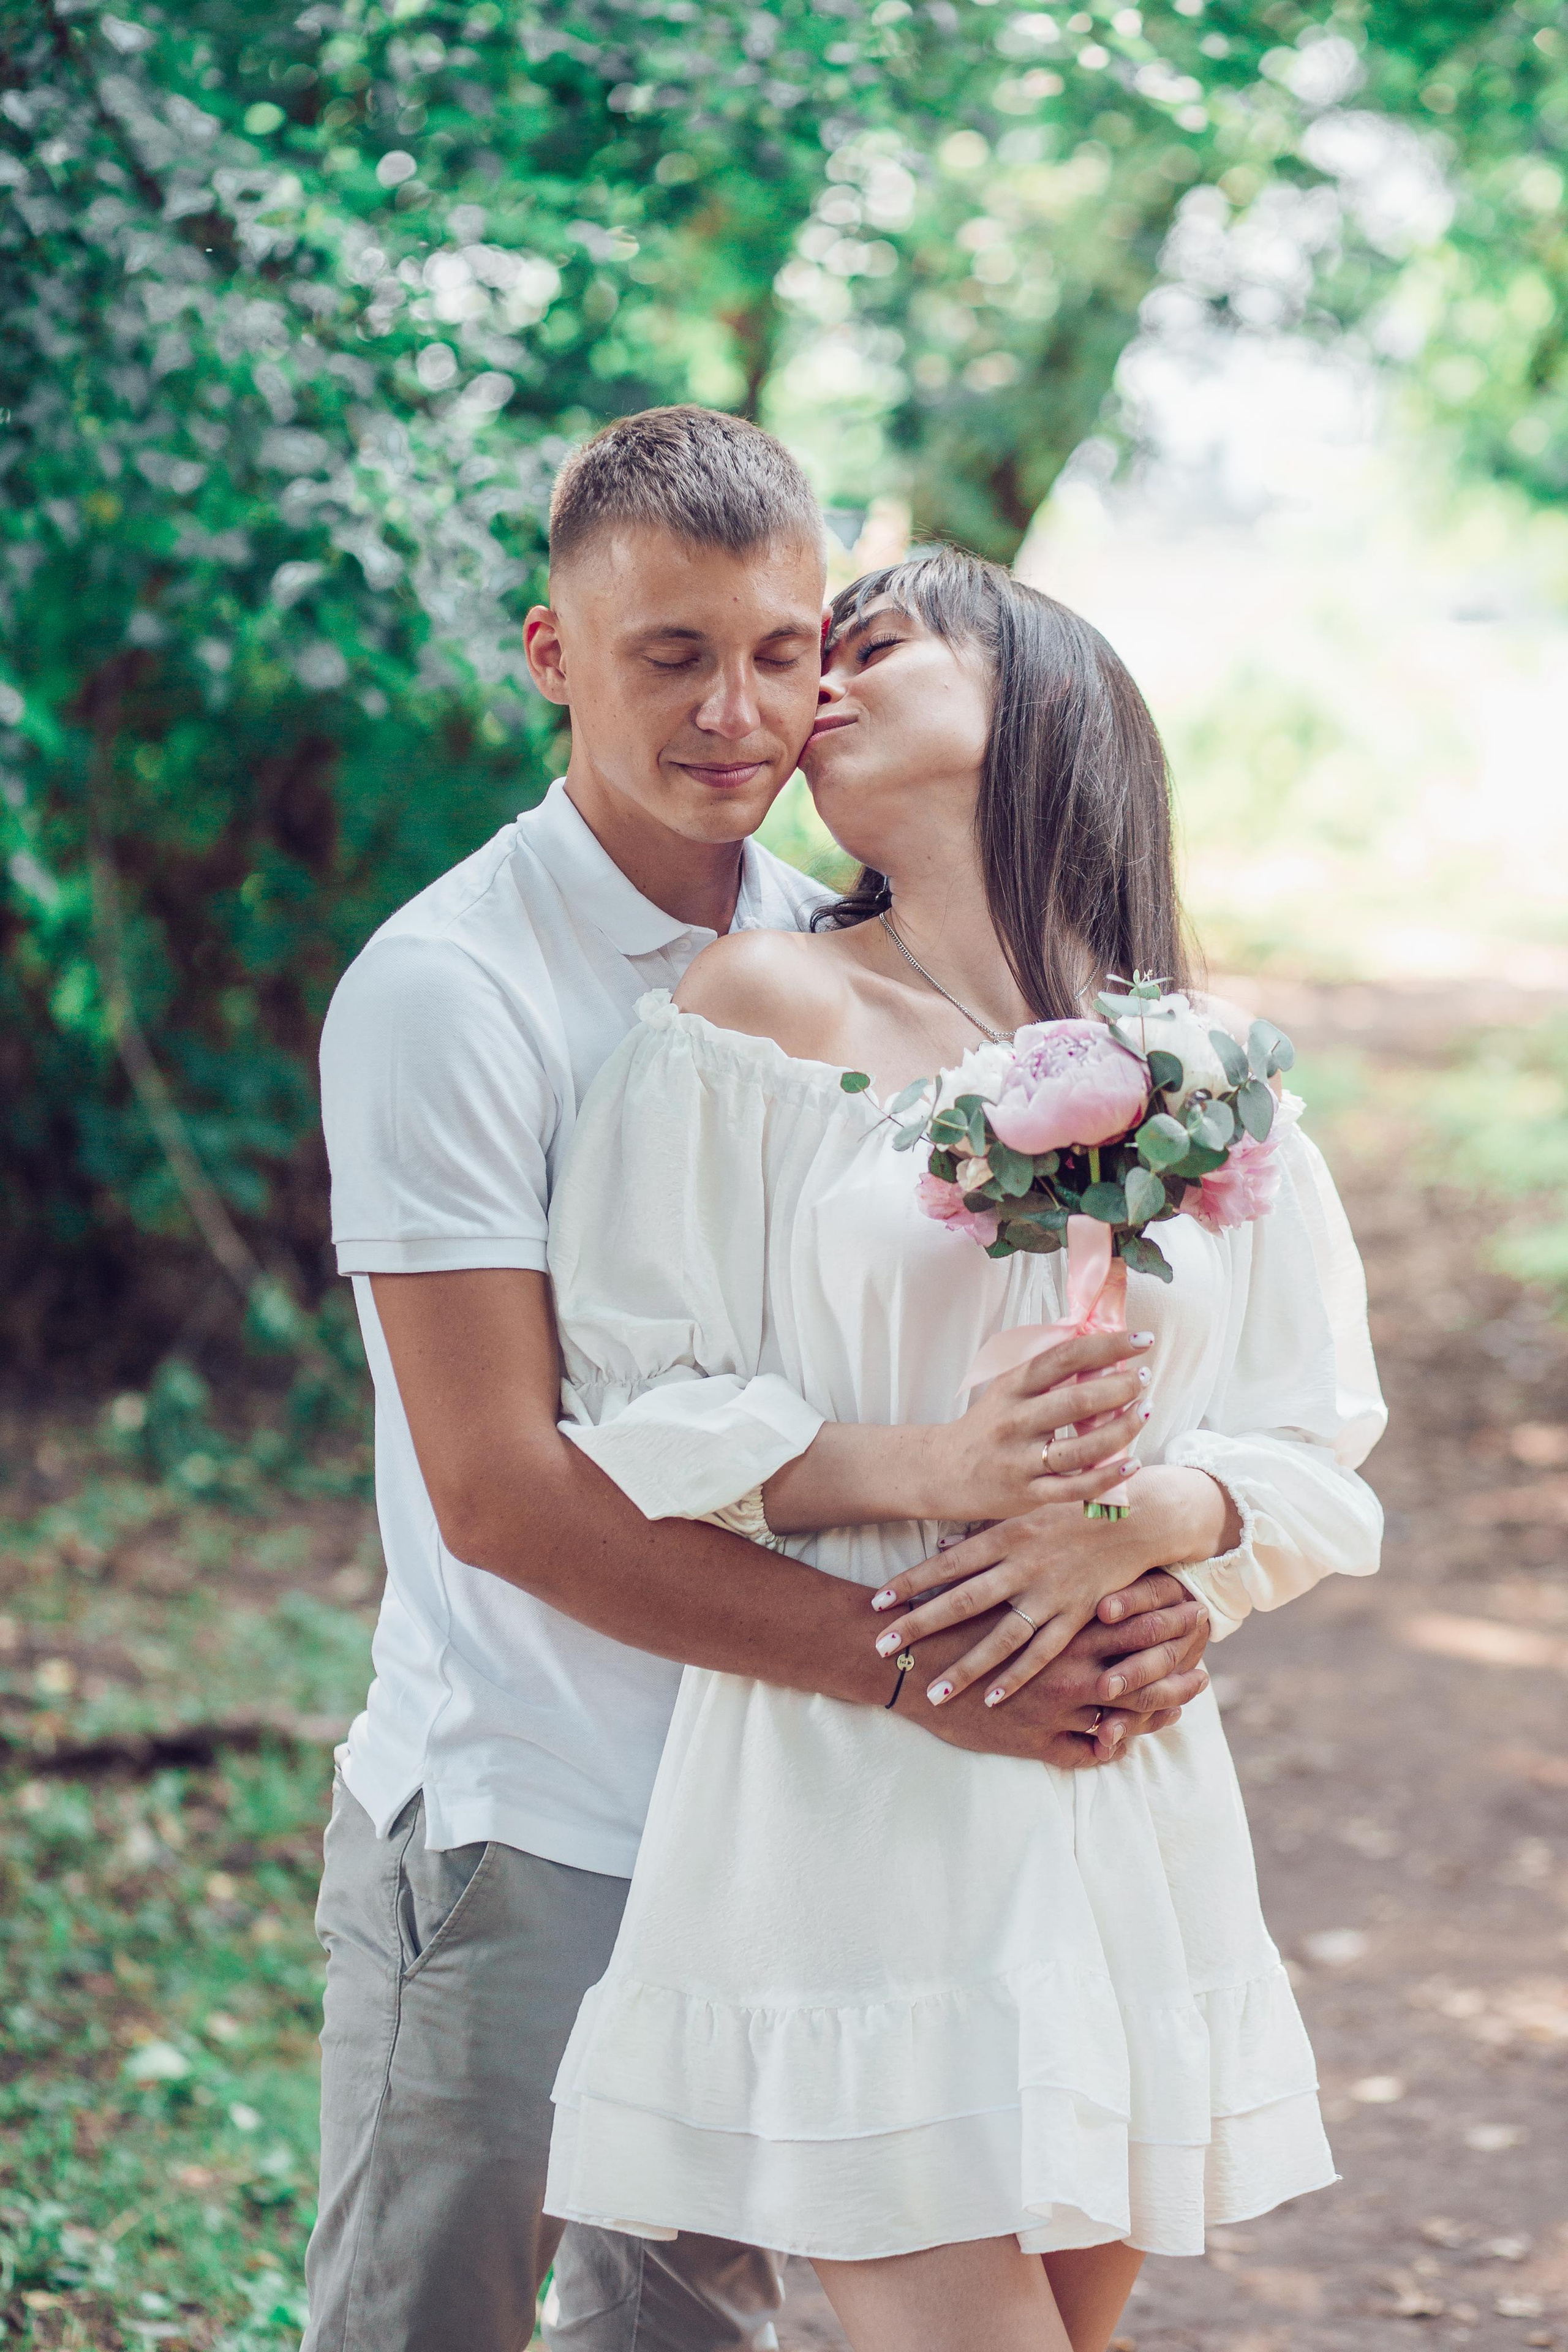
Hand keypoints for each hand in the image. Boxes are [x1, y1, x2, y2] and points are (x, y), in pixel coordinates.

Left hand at [871, 1465, 1230, 1709]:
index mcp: (1006, 1535)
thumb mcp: (1024, 1511)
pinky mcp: (1076, 1616)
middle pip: (963, 1601)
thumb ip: (982, 1531)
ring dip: (964, 1666)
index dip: (910, 1583)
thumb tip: (940, 1546)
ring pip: (999, 1638)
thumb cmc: (1074, 1511)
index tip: (876, 1604)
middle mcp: (1023, 1566)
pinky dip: (1016, 1677)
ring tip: (931, 1692)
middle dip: (920, 1625)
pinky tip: (990, 1699)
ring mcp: (1050, 1595)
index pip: (947, 1563)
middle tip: (882, 1648)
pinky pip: (1042, 1653)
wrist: (1138, 1518)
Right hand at [912, 1576, 1210, 1768]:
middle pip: (1142, 1662)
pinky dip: (1108, 1748)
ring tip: (1186, 1708)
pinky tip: (1122, 1746)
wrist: (902, 1658)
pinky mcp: (1033, 1734)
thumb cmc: (944, 1609)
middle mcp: (1067, 1657)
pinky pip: (1083, 1748)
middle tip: (1208, 1673)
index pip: (1134, 1615)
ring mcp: (1055, 1698)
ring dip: (1156, 1711)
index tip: (1198, 1614)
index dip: (1168, 1615)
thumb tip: (1049, 1522)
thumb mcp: (990, 1568)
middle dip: (1177, 1667)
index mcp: (1062, 1612)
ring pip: (1123, 1707)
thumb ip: (1027, 1551)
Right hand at [926, 1329, 1153, 1523]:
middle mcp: (1016, 1420)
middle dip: (1120, 1388)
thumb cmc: (987, 1425)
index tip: (1140, 1339)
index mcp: (1013, 1386)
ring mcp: (1021, 1460)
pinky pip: (1075, 1487)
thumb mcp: (1007, 1389)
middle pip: (1076, 1401)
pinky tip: (1133, 1463)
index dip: (1107, 1346)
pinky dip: (1108, 1476)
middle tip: (1144, 1379)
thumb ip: (1046, 1371)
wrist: (944, 1471)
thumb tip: (1099, 1345)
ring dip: (1122, 1429)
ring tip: (1146, 1411)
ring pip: (1081, 1447)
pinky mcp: (1028, 1493)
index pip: (1064, 1358)